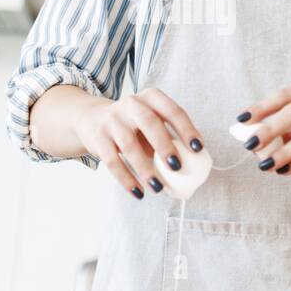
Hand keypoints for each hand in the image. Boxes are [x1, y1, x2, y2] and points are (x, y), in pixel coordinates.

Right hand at [74, 88, 205, 199]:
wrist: (92, 119)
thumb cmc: (132, 125)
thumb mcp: (149, 122)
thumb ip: (167, 138)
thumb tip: (191, 168)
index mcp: (151, 98)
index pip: (172, 110)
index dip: (187, 129)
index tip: (198, 148)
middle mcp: (131, 104)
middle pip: (149, 122)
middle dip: (164, 145)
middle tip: (177, 167)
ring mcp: (112, 120)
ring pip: (129, 145)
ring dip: (145, 169)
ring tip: (158, 188)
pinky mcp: (98, 137)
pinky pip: (112, 161)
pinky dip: (126, 179)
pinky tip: (138, 192)